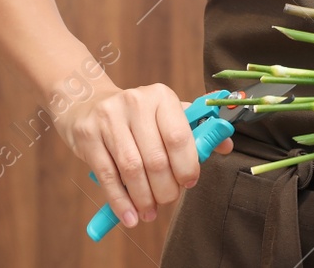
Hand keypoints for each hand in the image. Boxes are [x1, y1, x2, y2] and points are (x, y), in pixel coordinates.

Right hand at [52, 82, 232, 228]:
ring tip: (150, 212)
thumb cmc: (137, 115)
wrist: (87, 102)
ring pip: (132, 169)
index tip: (189, 183)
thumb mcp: (166, 113)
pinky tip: (131, 217)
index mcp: (161, 97)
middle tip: (169, 200)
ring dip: (144, 198)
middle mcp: (135, 103)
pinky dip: (121, 202)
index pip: (179, 136)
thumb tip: (226, 146)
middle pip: (156, 158)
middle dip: (166, 188)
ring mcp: (109, 119)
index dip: (187, 166)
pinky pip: (107, 177)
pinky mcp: (88, 137)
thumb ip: (196, 129)